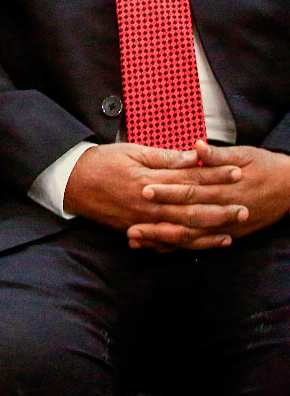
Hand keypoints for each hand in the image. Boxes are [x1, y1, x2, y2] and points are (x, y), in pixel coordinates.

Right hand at [63, 143, 246, 251]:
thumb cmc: (101, 162)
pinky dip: (187, 244)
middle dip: (220, 208)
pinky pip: (166, 242)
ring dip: (209, 231)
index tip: (236, 172)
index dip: (215, 175)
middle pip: (192, 209)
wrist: (71, 182)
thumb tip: (193, 157)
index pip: (190, 178)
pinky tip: (203, 242)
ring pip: (183, 230)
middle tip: (243, 207)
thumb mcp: (132, 151)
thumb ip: (164, 157)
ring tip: (231, 228)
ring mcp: (142, 221)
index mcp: (148, 180)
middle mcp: (148, 204)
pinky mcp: (136, 231)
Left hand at [130, 141, 289, 248]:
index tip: (143, 189)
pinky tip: (158, 249)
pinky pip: (200, 244)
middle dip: (158, 223)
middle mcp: (224, 210)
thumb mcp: (244, 155)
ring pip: (191, 237)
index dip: (167, 191)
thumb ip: (217, 155)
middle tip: (131, 226)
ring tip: (137, 240)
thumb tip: (197, 147)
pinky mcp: (229, 235)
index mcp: (224, 187)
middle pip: (186, 218)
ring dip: (163, 240)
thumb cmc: (265, 166)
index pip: (190, 190)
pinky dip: (179, 247)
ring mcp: (226, 226)